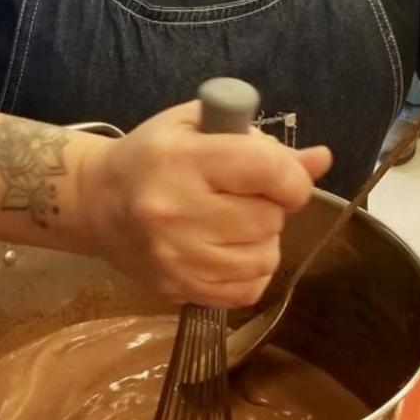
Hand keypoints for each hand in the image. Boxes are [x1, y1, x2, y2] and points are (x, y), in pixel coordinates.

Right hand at [76, 100, 331, 307]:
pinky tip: (228, 252)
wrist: (97, 202)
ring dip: (262, 241)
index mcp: (181, 159)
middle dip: (269, 208)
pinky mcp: (178, 289)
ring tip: (233, 225)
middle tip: (242, 198)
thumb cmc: (152, 156)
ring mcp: (176, 257)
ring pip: (264, 257)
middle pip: (268, 219)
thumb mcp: (198, 129)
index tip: (283, 179)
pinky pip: (248, 290)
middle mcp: (175, 211)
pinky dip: (250, 271)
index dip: (291, 177)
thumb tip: (322, 161)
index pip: (266, 169)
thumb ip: (261, 142)